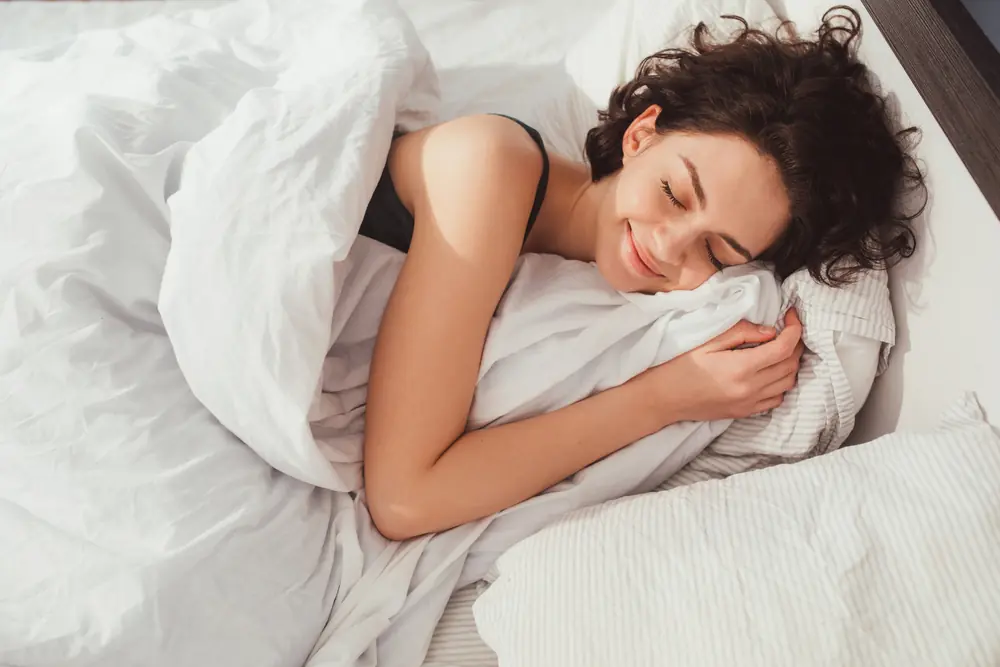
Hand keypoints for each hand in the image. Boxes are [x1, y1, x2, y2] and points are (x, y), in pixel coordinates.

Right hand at [641, 308, 804, 422]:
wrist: (663, 399)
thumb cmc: (679, 367)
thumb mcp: (707, 342)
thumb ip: (741, 333)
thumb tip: (770, 331)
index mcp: (741, 368)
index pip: (784, 348)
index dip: (795, 329)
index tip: (792, 316)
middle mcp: (750, 388)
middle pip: (790, 365)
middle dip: (795, 344)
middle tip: (787, 329)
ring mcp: (749, 403)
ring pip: (788, 383)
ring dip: (790, 364)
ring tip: (780, 349)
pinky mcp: (745, 412)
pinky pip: (776, 399)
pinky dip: (781, 383)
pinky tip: (769, 371)